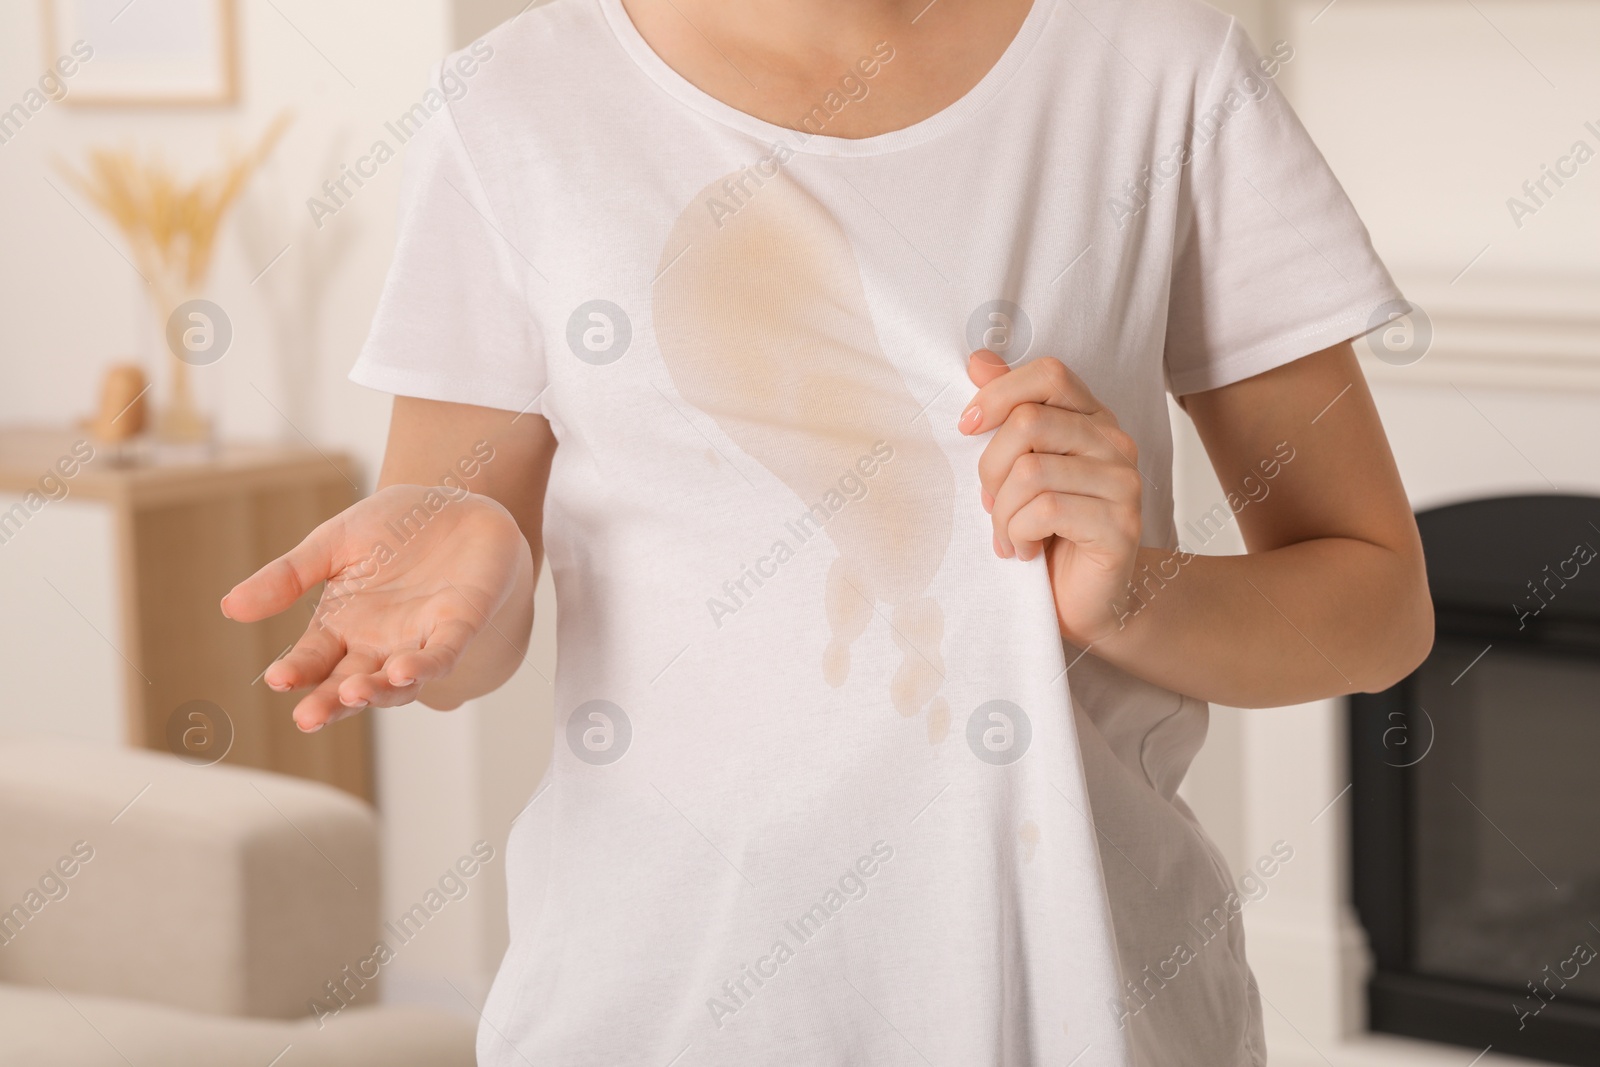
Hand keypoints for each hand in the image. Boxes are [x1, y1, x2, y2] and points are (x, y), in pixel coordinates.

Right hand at [221, 484, 531, 731]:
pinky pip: (441, 655)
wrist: (458, 503)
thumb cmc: (395, 525)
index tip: (278, 679)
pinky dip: (424, 666)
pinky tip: (403, 671)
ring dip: (375, 691)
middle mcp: (378, 643)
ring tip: (352, 694)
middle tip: (308, 718)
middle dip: (329, 703)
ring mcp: (418, 639)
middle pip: (348, 683)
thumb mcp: (333, 542)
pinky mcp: (458, 627)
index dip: (296, 672)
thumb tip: (229, 607)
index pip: (312, 659)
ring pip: (395, 681)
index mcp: (341, 625)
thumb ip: (289, 576)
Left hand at [958, 350, 1143, 644]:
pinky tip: (1025, 551)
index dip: (999, 394)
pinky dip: (1019, 535)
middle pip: (1029, 422)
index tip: (966, 426)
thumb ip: (1008, 411)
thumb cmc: (1049, 532)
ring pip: (1030, 471)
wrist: (1086, 601)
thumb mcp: (1020, 465)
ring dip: (1003, 512)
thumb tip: (979, 360)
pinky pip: (1046, 511)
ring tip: (1009, 535)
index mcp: (1092, 420)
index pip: (1049, 375)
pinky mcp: (1121, 525)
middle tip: (990, 503)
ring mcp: (1124, 483)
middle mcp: (1116, 443)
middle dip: (990, 468)